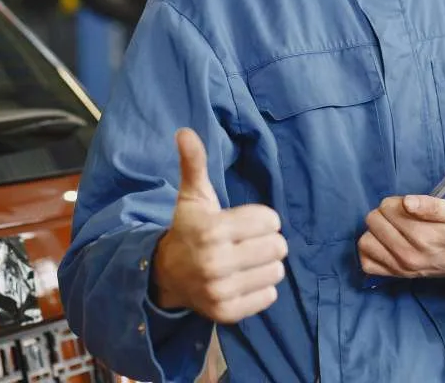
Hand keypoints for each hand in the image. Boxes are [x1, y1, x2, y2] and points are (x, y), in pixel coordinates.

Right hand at [152, 128, 288, 323]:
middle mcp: (215, 263)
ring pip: (276, 272)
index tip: (243, 222)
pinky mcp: (227, 312)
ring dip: (266, 265)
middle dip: (267, 241)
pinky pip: (269, 296)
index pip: (270, 220)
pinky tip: (244, 279)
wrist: (167, 275)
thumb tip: (185, 131)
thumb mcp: (193, 196)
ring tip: (247, 261)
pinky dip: (261, 287)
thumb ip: (194, 163)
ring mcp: (220, 291)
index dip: (262, 219)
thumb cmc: (189, 229)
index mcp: (211, 230)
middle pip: (278, 247)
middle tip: (248, 243)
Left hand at [358, 195, 444, 281]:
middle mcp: (410, 255)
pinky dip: (372, 250)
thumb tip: (407, 202)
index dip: (398, 201)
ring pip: (366, 240)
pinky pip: (367, 262)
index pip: (389, 208)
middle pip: (374, 220)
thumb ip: (434, 206)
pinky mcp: (396, 275)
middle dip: (386, 212)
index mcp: (426, 237)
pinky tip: (385, 243)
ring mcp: (401, 268)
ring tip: (394, 228)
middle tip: (404, 216)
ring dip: (376, 230)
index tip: (411, 205)